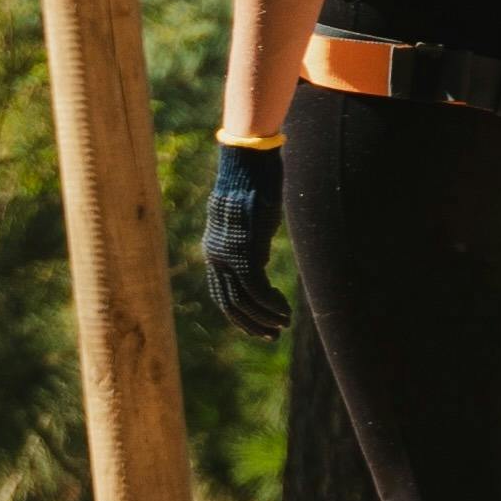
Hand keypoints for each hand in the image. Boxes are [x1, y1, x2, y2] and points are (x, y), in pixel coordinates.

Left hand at [196, 137, 292, 341]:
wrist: (248, 166)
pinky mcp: (245, 252)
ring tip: (283, 324)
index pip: (222, 292)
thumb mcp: (248, 220)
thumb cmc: (252, 185)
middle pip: (230, 303)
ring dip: (265, 317)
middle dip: (251, 323)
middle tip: (271, 334)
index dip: (239, 314)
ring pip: (243, 300)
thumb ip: (249, 243)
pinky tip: (285, 310)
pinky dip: (271, 305)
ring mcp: (229, 256)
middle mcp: (217, 257)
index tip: (258, 325)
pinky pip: (257, 290)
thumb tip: (260, 259)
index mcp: (215, 250)